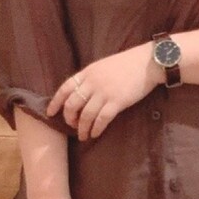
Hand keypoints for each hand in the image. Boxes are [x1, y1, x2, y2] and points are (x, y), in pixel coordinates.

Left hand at [47, 44, 161, 140]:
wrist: (147, 62)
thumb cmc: (127, 64)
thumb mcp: (103, 67)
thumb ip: (91, 78)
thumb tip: (81, 94)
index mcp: (87, 72)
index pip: (65, 88)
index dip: (56, 102)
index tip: (50, 113)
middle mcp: (92, 83)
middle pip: (72, 104)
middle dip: (69, 118)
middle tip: (72, 126)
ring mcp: (104, 92)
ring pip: (85, 115)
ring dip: (82, 128)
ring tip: (83, 135)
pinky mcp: (117, 102)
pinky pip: (101, 119)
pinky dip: (96, 128)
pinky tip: (95, 133)